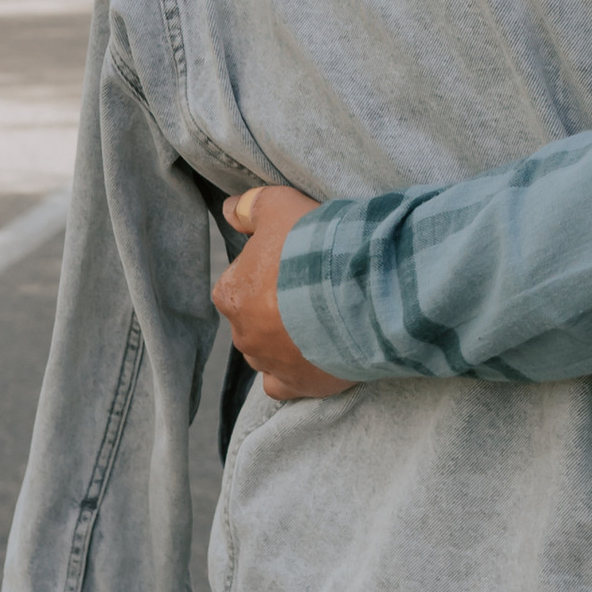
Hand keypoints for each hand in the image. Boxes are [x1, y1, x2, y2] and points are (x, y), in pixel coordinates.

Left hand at [213, 185, 356, 401]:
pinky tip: (313, 358)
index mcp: (231, 293)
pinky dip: (294, 372)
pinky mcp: (298, 384)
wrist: (362, 291)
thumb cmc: (317, 246)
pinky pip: (283, 385)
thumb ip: (250, 207)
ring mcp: (269, 362)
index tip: (299, 262)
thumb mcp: (281, 206)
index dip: (271, 269)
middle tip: (317, 288)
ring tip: (324, 320)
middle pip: (255, 318)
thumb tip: (228, 210)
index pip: (241, 280)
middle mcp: (243, 333)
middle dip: (279, 306)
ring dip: (287, 339)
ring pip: (267, 351)